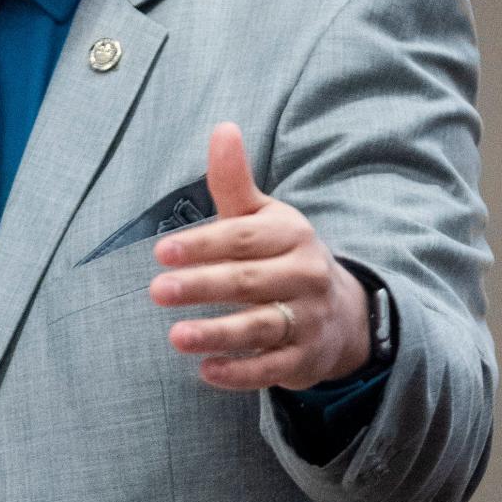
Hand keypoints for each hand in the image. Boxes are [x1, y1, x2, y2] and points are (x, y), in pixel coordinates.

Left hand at [149, 122, 370, 391]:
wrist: (344, 312)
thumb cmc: (284, 255)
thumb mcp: (265, 216)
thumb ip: (234, 182)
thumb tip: (222, 128)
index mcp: (290, 235)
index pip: (244, 238)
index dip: (203, 244)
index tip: (162, 251)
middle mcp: (303, 276)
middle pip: (249, 282)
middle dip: (203, 286)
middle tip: (157, 291)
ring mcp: (306, 320)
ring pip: (260, 327)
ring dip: (217, 334)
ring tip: (176, 337)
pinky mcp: (303, 359)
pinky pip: (272, 368)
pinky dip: (241, 372)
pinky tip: (205, 372)